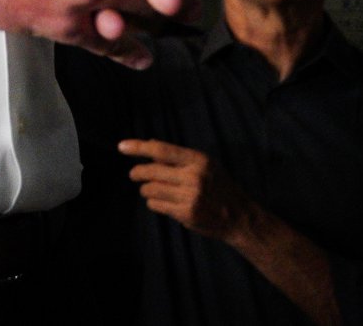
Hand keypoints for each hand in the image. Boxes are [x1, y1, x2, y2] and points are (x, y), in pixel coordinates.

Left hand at [120, 139, 256, 243]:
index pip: (161, 150)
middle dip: (136, 173)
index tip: (121, 147)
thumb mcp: (206, 165)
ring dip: (146, 190)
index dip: (138, 147)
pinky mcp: (186, 213)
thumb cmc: (220, 187)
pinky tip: (162, 202)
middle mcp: (194, 177)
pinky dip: (154, 202)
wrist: (240, 217)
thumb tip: (149, 144)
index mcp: (198, 160)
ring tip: (154, 190)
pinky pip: (155, 205)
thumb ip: (179, 157)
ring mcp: (190, 196)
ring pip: (149, 189)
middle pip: (150, 171)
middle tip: (134, 175)